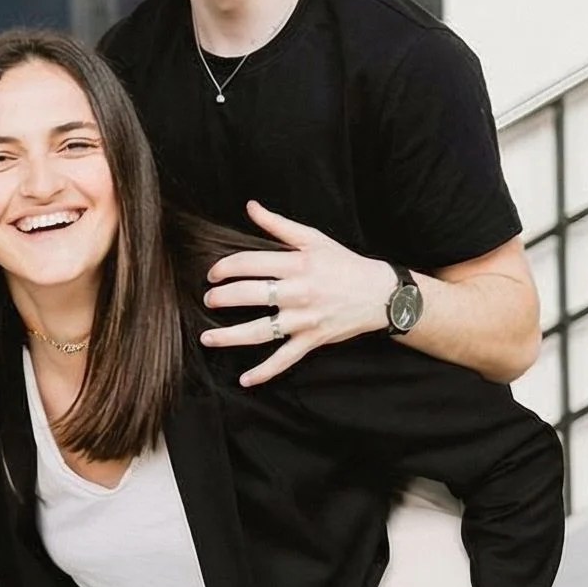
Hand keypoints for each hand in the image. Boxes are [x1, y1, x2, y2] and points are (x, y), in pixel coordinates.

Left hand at [200, 200, 400, 386]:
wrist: (379, 293)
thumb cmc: (343, 263)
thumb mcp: (313, 239)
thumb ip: (278, 225)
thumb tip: (250, 206)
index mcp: (297, 264)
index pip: (249, 263)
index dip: (225, 268)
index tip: (213, 274)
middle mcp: (298, 292)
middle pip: (250, 295)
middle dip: (222, 298)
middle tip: (208, 300)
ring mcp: (304, 319)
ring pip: (261, 331)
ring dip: (230, 336)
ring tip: (207, 338)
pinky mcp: (312, 340)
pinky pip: (285, 359)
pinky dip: (265, 372)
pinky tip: (244, 380)